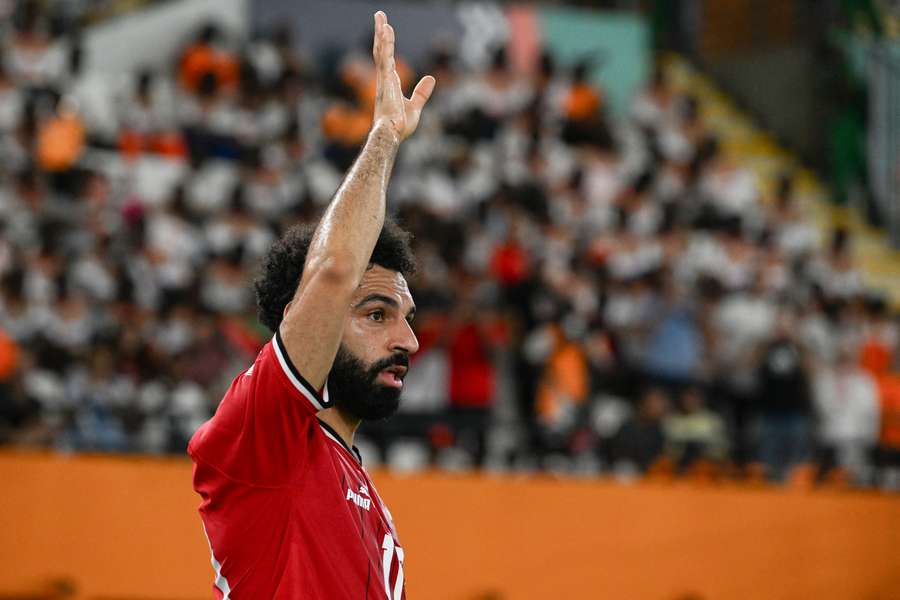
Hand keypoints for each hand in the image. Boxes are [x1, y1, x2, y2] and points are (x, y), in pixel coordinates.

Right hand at [372, 11, 434, 140]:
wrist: (392, 135)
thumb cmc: (399, 126)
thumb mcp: (415, 106)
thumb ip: (422, 92)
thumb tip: (431, 78)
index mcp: (389, 84)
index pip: (388, 59)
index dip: (386, 45)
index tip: (386, 31)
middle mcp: (384, 79)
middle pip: (381, 51)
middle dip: (380, 33)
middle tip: (379, 16)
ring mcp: (383, 79)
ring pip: (381, 51)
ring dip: (381, 33)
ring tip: (381, 17)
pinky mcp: (385, 81)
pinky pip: (385, 58)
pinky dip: (385, 43)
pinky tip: (386, 30)